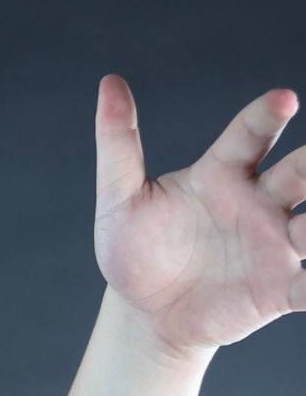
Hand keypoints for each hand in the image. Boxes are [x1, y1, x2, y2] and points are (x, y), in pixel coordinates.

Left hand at [93, 74, 305, 358]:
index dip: (267, 116)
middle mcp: (259, 203)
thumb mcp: (120, 199)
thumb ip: (118, 143)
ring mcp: (274, 245)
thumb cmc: (135, 250)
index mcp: (223, 173)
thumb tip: (109, 82)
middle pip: (299, 173)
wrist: (145, 313)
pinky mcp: (280, 288)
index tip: (283, 100)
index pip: (252, 135)